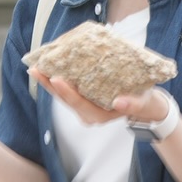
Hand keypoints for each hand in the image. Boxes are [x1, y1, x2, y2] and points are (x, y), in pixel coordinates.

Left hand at [31, 71, 171, 130]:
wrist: (145, 106)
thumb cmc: (143, 102)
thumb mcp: (142, 103)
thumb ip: (132, 104)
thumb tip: (120, 102)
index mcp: (99, 116)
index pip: (79, 103)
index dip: (66, 92)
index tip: (56, 78)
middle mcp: (88, 114)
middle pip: (65, 99)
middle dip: (49, 84)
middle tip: (36, 69)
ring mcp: (84, 108)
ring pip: (63, 95)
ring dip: (49, 81)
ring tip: (37, 66)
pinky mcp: (83, 100)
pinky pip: (67, 91)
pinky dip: (57, 80)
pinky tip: (50, 66)